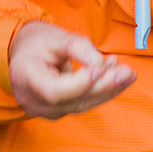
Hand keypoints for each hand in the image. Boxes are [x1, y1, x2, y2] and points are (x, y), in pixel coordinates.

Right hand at [9, 22, 135, 118]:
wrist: (25, 56)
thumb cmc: (37, 45)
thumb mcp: (56, 38)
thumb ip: (78, 48)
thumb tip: (101, 64)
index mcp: (26, 78)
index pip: (55, 91)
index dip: (80, 84)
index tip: (99, 68)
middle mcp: (34, 101)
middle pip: (75, 100)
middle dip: (104, 86)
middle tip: (127, 73)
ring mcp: (47, 111)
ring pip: (84, 105)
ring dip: (109, 89)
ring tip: (127, 73)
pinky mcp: (60, 112)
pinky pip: (84, 104)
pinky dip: (101, 90)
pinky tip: (117, 77)